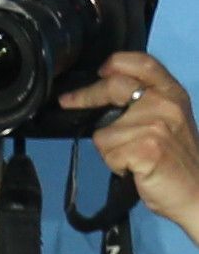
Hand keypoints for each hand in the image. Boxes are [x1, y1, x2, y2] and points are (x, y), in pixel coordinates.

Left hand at [64, 51, 198, 233]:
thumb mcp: (168, 121)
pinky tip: (134, 169)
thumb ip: (145, 105)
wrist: (196, 191)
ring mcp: (155, 124)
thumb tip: (105, 100)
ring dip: (110, 151)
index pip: (144, 63)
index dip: (117, 62)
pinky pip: (108, 154)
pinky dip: (115, 165)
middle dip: (84, 96)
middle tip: (67, 100)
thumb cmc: (176, 160)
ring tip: (133, 159)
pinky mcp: (146, 147)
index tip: (99, 71)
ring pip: (104, 132)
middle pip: (113, 87)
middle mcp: (165, 103)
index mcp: (172, 93)